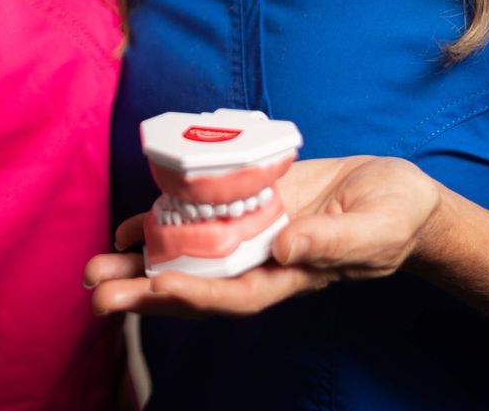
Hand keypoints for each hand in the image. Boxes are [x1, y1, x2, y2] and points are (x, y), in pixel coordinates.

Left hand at [84, 155, 443, 316]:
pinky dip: (161, 224)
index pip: (236, 295)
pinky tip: (126, 228)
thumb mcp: (374, 227)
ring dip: (139, 264)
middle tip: (96, 293)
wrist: (395, 193)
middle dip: (146, 292)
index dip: (194, 294)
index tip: (153, 289)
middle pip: (197, 285)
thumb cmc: (394, 215)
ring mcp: (250, 236)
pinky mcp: (247, 206)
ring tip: (93, 269)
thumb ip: (331, 241)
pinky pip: (197, 220)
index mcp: (292, 275)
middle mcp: (262, 261)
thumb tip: (284, 248)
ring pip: (187, 257)